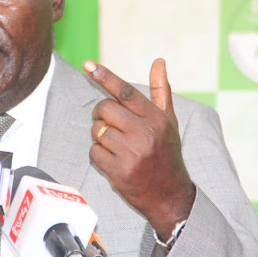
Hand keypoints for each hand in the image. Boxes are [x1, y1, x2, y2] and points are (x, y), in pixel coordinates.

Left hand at [84, 58, 194, 239]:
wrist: (170, 195)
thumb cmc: (166, 152)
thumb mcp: (168, 121)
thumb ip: (161, 90)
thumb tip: (159, 61)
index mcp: (156, 118)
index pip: (125, 92)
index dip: (105, 76)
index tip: (87, 64)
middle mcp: (144, 133)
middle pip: (104, 109)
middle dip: (100, 114)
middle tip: (109, 122)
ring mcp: (131, 153)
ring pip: (97, 131)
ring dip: (100, 136)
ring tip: (117, 145)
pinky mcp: (118, 171)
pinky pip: (94, 152)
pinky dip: (99, 155)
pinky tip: (113, 160)